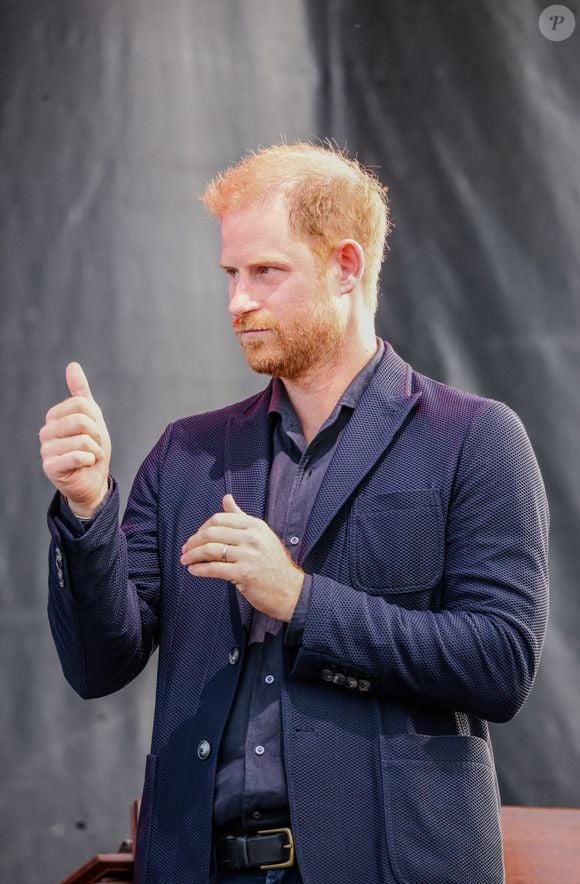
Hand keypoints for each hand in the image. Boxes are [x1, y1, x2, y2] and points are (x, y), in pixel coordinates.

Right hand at [39, 362, 110, 517]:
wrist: (93, 480)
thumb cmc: (92, 448)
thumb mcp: (92, 417)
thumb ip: (81, 392)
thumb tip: (72, 366)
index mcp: (54, 417)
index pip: (80, 403)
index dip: (95, 418)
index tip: (94, 431)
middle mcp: (46, 432)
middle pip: (81, 419)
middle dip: (96, 434)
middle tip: (94, 445)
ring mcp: (46, 450)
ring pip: (81, 439)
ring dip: (95, 450)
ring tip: (90, 456)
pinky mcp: (50, 468)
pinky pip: (75, 456)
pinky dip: (89, 460)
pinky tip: (86, 464)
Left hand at [180, 494, 304, 621]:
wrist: (289, 590)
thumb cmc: (273, 563)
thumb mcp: (261, 534)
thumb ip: (241, 516)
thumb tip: (226, 498)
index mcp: (254, 525)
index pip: (219, 519)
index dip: (202, 528)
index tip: (195, 538)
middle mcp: (252, 537)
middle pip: (212, 533)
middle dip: (193, 542)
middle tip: (185, 550)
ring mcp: (248, 555)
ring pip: (210, 550)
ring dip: (192, 555)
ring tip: (185, 560)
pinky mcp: (244, 574)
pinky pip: (214, 568)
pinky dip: (199, 569)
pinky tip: (193, 570)